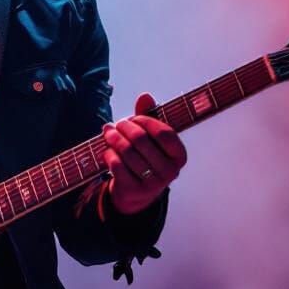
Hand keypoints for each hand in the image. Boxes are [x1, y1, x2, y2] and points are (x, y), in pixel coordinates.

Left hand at [102, 92, 186, 215]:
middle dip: (125, 128)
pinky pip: (117, 165)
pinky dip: (109, 154)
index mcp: (179, 156)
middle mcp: (170, 172)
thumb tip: (145, 96)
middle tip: (116, 124)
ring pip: (127, 152)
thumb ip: (148, 117)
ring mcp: (153, 184)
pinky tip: (108, 150)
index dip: (146, 121)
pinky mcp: (134, 190)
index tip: (133, 118)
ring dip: (113, 139)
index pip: (164, 133)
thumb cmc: (146, 157)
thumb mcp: (151, 139)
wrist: (136, 193)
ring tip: (108, 133)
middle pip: (141, 140)